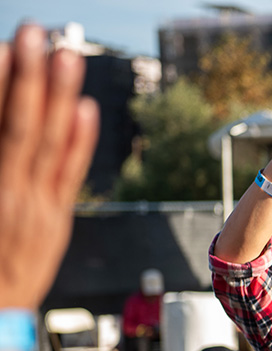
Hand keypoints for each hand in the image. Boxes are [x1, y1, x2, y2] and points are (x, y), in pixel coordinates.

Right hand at [0, 25, 98, 308]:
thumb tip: (2, 127)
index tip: (4, 48)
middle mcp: (5, 195)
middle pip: (19, 127)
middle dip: (27, 77)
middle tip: (35, 32)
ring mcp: (34, 209)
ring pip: (50, 146)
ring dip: (59, 97)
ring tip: (67, 55)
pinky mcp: (55, 221)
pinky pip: (70, 177)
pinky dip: (80, 143)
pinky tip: (88, 109)